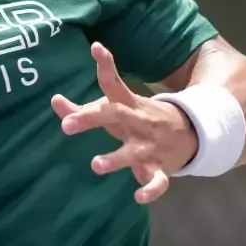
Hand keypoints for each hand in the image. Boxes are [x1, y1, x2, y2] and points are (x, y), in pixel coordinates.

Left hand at [51, 41, 198, 205]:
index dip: (106, 65)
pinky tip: (138, 197)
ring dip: (115, 158)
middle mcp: (139, 123)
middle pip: (116, 115)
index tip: (96, 48)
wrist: (191, 132)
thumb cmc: (139, 120)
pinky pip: (158, 181)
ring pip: (133, 152)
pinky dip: (151, 189)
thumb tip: (54, 99)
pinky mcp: (161, 168)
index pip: (114, 83)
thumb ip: (83, 108)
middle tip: (66, 125)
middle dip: (91, 118)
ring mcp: (150, 146)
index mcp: (127, 106)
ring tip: (95, 165)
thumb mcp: (117, 110)